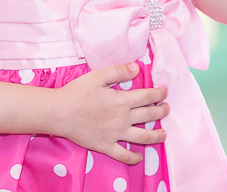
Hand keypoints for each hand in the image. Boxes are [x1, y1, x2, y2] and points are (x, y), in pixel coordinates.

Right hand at [54, 62, 168, 164]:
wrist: (59, 113)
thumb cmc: (77, 92)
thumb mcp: (98, 75)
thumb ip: (119, 71)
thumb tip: (137, 69)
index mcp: (122, 100)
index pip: (148, 97)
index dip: (159, 94)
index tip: (165, 92)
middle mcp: (123, 118)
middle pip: (150, 116)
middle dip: (162, 112)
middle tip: (167, 109)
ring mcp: (116, 134)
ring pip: (143, 137)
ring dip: (157, 136)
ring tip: (164, 134)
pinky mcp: (105, 146)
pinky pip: (123, 155)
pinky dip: (133, 158)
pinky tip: (139, 157)